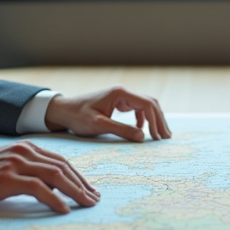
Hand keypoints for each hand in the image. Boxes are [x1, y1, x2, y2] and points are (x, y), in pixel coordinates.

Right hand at [0, 141, 98, 212]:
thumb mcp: (8, 168)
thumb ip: (29, 172)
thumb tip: (54, 188)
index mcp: (26, 148)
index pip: (60, 161)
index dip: (78, 176)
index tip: (89, 190)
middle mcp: (24, 152)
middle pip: (62, 167)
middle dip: (82, 184)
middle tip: (95, 199)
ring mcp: (16, 163)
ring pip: (55, 175)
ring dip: (75, 191)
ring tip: (86, 204)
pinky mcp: (7, 178)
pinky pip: (39, 188)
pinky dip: (55, 199)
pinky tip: (64, 209)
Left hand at [44, 85, 171, 141]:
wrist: (63, 111)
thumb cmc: (78, 117)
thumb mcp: (99, 125)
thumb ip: (121, 130)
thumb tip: (143, 137)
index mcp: (120, 93)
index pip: (147, 105)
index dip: (156, 121)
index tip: (158, 138)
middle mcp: (123, 92)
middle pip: (150, 103)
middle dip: (160, 120)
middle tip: (166, 137)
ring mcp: (121, 96)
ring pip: (145, 105)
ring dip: (154, 119)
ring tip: (160, 135)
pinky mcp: (118, 102)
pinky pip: (137, 108)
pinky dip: (144, 119)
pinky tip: (143, 130)